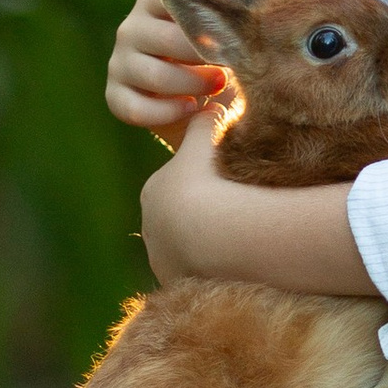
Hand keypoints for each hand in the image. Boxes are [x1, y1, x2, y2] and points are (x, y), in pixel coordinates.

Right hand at [106, 0, 282, 140]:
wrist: (202, 106)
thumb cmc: (221, 57)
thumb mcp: (237, 31)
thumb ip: (249, 7)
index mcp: (156, 1)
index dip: (206, 19)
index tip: (232, 36)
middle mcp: (131, 27)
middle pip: (165, 38)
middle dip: (202, 56)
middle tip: (230, 68)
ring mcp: (119, 62)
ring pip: (151, 74)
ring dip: (190, 84)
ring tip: (218, 88)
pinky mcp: (115, 95)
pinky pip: (133, 107)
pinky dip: (166, 113)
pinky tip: (192, 110)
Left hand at [138, 111, 233, 280]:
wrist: (215, 233)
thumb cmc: (211, 181)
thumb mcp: (208, 142)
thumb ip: (206, 123)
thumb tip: (212, 106)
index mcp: (153, 193)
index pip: (177, 188)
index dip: (203, 184)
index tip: (225, 184)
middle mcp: (150, 228)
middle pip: (180, 220)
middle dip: (202, 217)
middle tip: (234, 212)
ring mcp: (161, 258)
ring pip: (187, 249)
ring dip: (208, 244)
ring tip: (237, 238)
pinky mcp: (176, 282)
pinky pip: (197, 272)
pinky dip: (212, 267)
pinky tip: (233, 259)